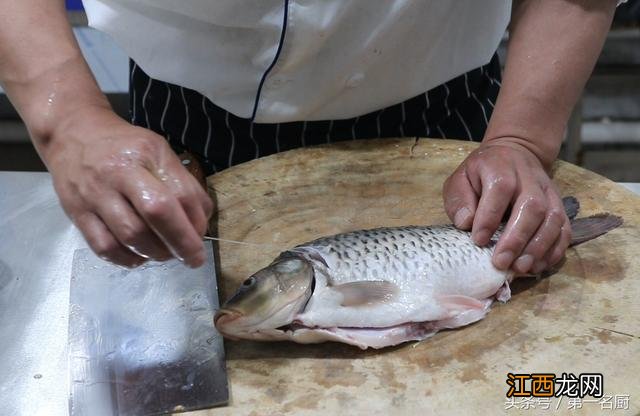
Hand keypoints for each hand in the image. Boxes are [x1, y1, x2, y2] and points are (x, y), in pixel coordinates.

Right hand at [45, 107, 212, 267]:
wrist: (72, 134)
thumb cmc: (124, 146)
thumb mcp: (159, 151)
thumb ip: (183, 183)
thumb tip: (201, 221)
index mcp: (144, 155)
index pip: (178, 194)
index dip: (195, 222)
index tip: (202, 238)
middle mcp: (118, 173)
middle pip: (154, 214)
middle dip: (180, 243)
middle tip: (192, 258)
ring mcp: (94, 195)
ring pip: (130, 236)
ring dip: (156, 253)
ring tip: (167, 254)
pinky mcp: (77, 214)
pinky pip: (104, 247)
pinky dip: (127, 259)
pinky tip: (140, 256)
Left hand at [443, 140, 570, 273]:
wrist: (514, 154)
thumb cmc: (481, 174)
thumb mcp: (460, 179)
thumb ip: (460, 200)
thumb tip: (466, 223)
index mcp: (500, 166)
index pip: (500, 189)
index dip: (489, 216)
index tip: (478, 240)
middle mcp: (529, 177)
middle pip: (532, 206)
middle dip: (517, 238)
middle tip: (501, 262)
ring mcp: (548, 191)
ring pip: (553, 218)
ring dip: (538, 247)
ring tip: (521, 268)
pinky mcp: (559, 205)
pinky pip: (564, 228)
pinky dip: (554, 249)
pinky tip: (539, 266)